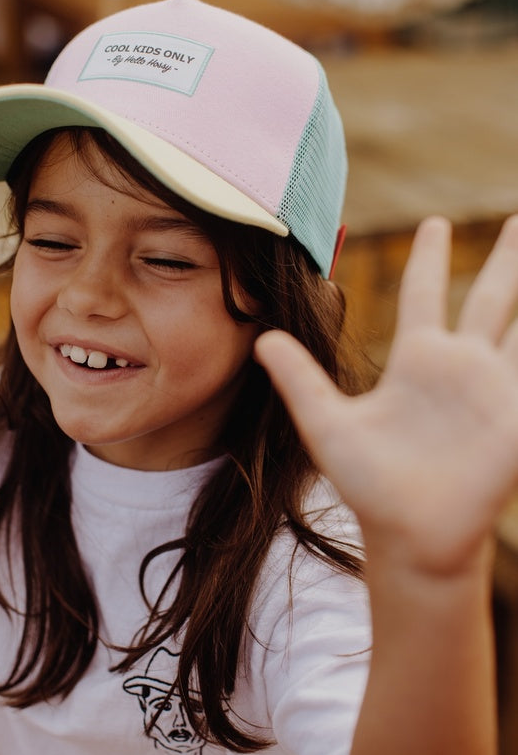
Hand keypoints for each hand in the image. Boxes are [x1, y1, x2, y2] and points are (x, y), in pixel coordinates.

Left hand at [255, 215, 517, 576]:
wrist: (410, 535)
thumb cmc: (370, 485)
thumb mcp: (327, 425)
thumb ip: (300, 379)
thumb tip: (261, 338)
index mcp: (417, 360)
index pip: (424, 292)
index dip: (430, 257)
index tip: (436, 222)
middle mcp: (459, 366)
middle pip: (489, 297)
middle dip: (505, 258)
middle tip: (515, 219)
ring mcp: (492, 389)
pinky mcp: (514, 415)